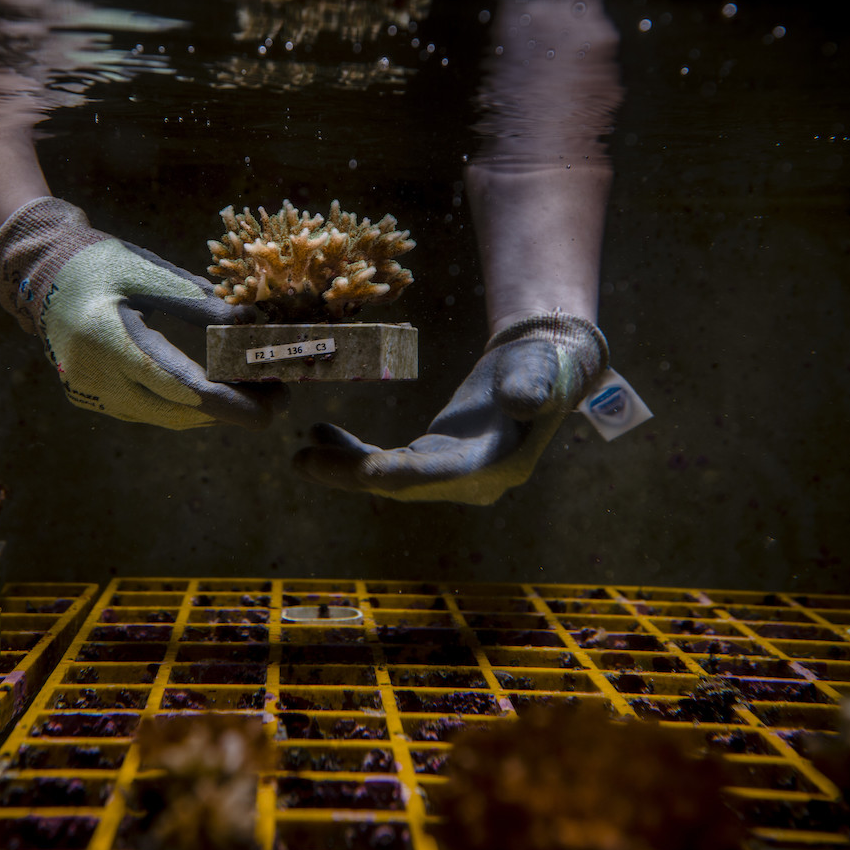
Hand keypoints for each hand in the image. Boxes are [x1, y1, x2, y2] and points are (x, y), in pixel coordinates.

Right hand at [0, 198, 281, 429]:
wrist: (41, 276)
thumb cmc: (99, 264)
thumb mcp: (151, 274)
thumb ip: (200, 303)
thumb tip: (254, 323)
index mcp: (108, 340)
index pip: (178, 385)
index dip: (227, 402)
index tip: (269, 411)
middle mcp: (95, 377)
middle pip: (178, 411)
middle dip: (231, 409)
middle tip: (278, 398)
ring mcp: (90, 394)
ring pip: (166, 417)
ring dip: (211, 410)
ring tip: (256, 393)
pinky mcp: (92, 399)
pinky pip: (149, 411)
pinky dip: (185, 405)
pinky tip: (216, 390)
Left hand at [293, 314, 607, 503]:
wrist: (547, 369)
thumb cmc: (544, 365)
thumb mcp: (541, 369)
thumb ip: (532, 384)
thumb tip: (522, 402)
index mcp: (495, 465)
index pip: (435, 477)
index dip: (393, 473)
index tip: (356, 468)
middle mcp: (471, 483)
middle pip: (401, 485)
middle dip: (350, 474)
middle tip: (302, 458)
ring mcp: (451, 477)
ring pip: (388, 479)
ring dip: (344, 466)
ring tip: (302, 451)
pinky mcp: (436, 462)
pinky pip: (388, 465)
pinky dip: (355, 454)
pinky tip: (323, 436)